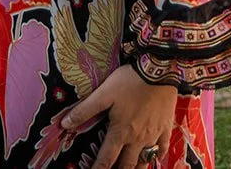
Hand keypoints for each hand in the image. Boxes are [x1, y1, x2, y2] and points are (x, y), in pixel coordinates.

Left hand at [61, 63, 177, 168]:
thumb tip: (64, 124)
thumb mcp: (103, 93)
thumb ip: (84, 110)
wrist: (158, 71)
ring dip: (136, 168)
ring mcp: (153, 134)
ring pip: (145, 160)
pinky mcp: (166, 127)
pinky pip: (162, 147)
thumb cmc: (129, 81)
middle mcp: (137, 139)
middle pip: (127, 165)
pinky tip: (155, 157)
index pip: (106, 159)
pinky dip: (158, 155)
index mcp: (120, 132)